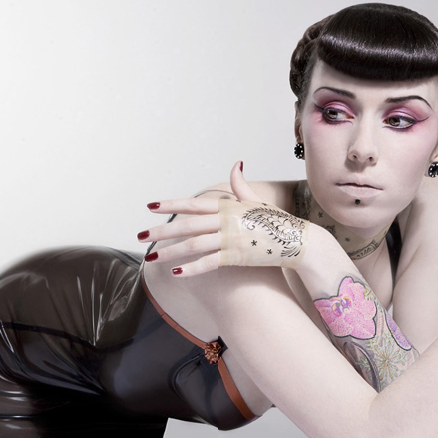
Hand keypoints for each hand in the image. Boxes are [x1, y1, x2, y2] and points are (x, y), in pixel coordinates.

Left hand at [138, 162, 308, 275]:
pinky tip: (175, 274)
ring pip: (192, 244)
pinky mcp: (236, 256)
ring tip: (151, 260)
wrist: (298, 241)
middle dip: (160, 231)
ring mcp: (230, 238)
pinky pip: (209, 262)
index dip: (170, 204)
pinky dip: (192, 268)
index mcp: (227, 206)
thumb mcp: (256, 200)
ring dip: (169, 253)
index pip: (192, 204)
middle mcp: (225, 220)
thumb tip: (235, 164)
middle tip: (140, 237)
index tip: (150, 206)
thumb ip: (240, 185)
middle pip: (186, 225)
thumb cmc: (276, 221)